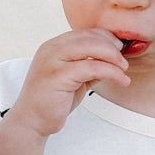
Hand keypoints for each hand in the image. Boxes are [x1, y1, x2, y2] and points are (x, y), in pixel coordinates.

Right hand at [8, 29, 131, 138]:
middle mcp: (51, 49)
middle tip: (123, 61)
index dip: (105, 38)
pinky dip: (111, 72)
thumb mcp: (73, 79)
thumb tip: (113, 62)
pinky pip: (92, 67)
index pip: (84, 33)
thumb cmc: (50, 102)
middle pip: (89, 37)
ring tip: (123, 70)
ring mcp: (53, 61)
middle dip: (111, 46)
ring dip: (113, 57)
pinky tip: (120, 80)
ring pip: (91, 47)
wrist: (31, 121)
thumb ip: (89, 67)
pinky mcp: (58, 75)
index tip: (119, 49)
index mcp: (53, 46)